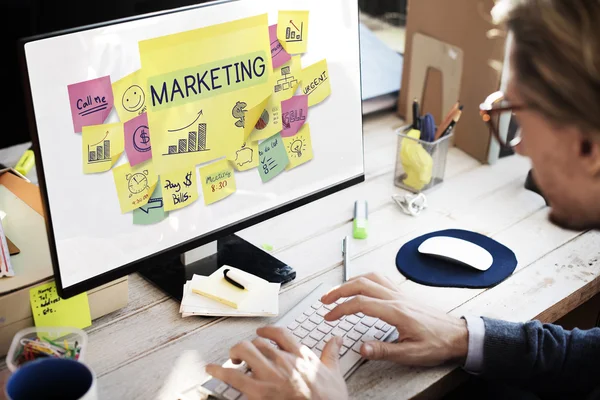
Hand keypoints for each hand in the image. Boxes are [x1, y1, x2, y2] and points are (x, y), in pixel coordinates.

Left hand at [206, 326, 348, 399]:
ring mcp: (270, 375)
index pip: (279, 333)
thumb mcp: (334, 373)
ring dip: (235, 353)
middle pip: (258, 342)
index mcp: (300, 355)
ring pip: (245, 351)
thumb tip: (336, 339)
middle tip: (245, 353)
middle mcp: (283, 360)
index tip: (262, 332)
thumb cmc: (329, 399)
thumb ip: (331, 353)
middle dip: (249, 346)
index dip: (267, 331)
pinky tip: (212, 369)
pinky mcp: (259, 391)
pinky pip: (234, 376)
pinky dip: (219, 371)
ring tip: (232, 359)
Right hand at [320, 273, 467, 366]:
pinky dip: (365, 279)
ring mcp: (400, 293)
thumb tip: (361, 348)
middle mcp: (396, 298)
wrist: (458, 335)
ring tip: (337, 291)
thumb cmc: (437, 343)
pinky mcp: (403, 294)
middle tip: (325, 300)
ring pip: (370, 278)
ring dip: (350, 282)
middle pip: (361, 284)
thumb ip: (384, 350)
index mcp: (396, 311)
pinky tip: (361, 285)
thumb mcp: (411, 354)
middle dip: (339, 290)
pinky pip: (380, 279)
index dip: (341, 309)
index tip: (329, 316)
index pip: (360, 303)